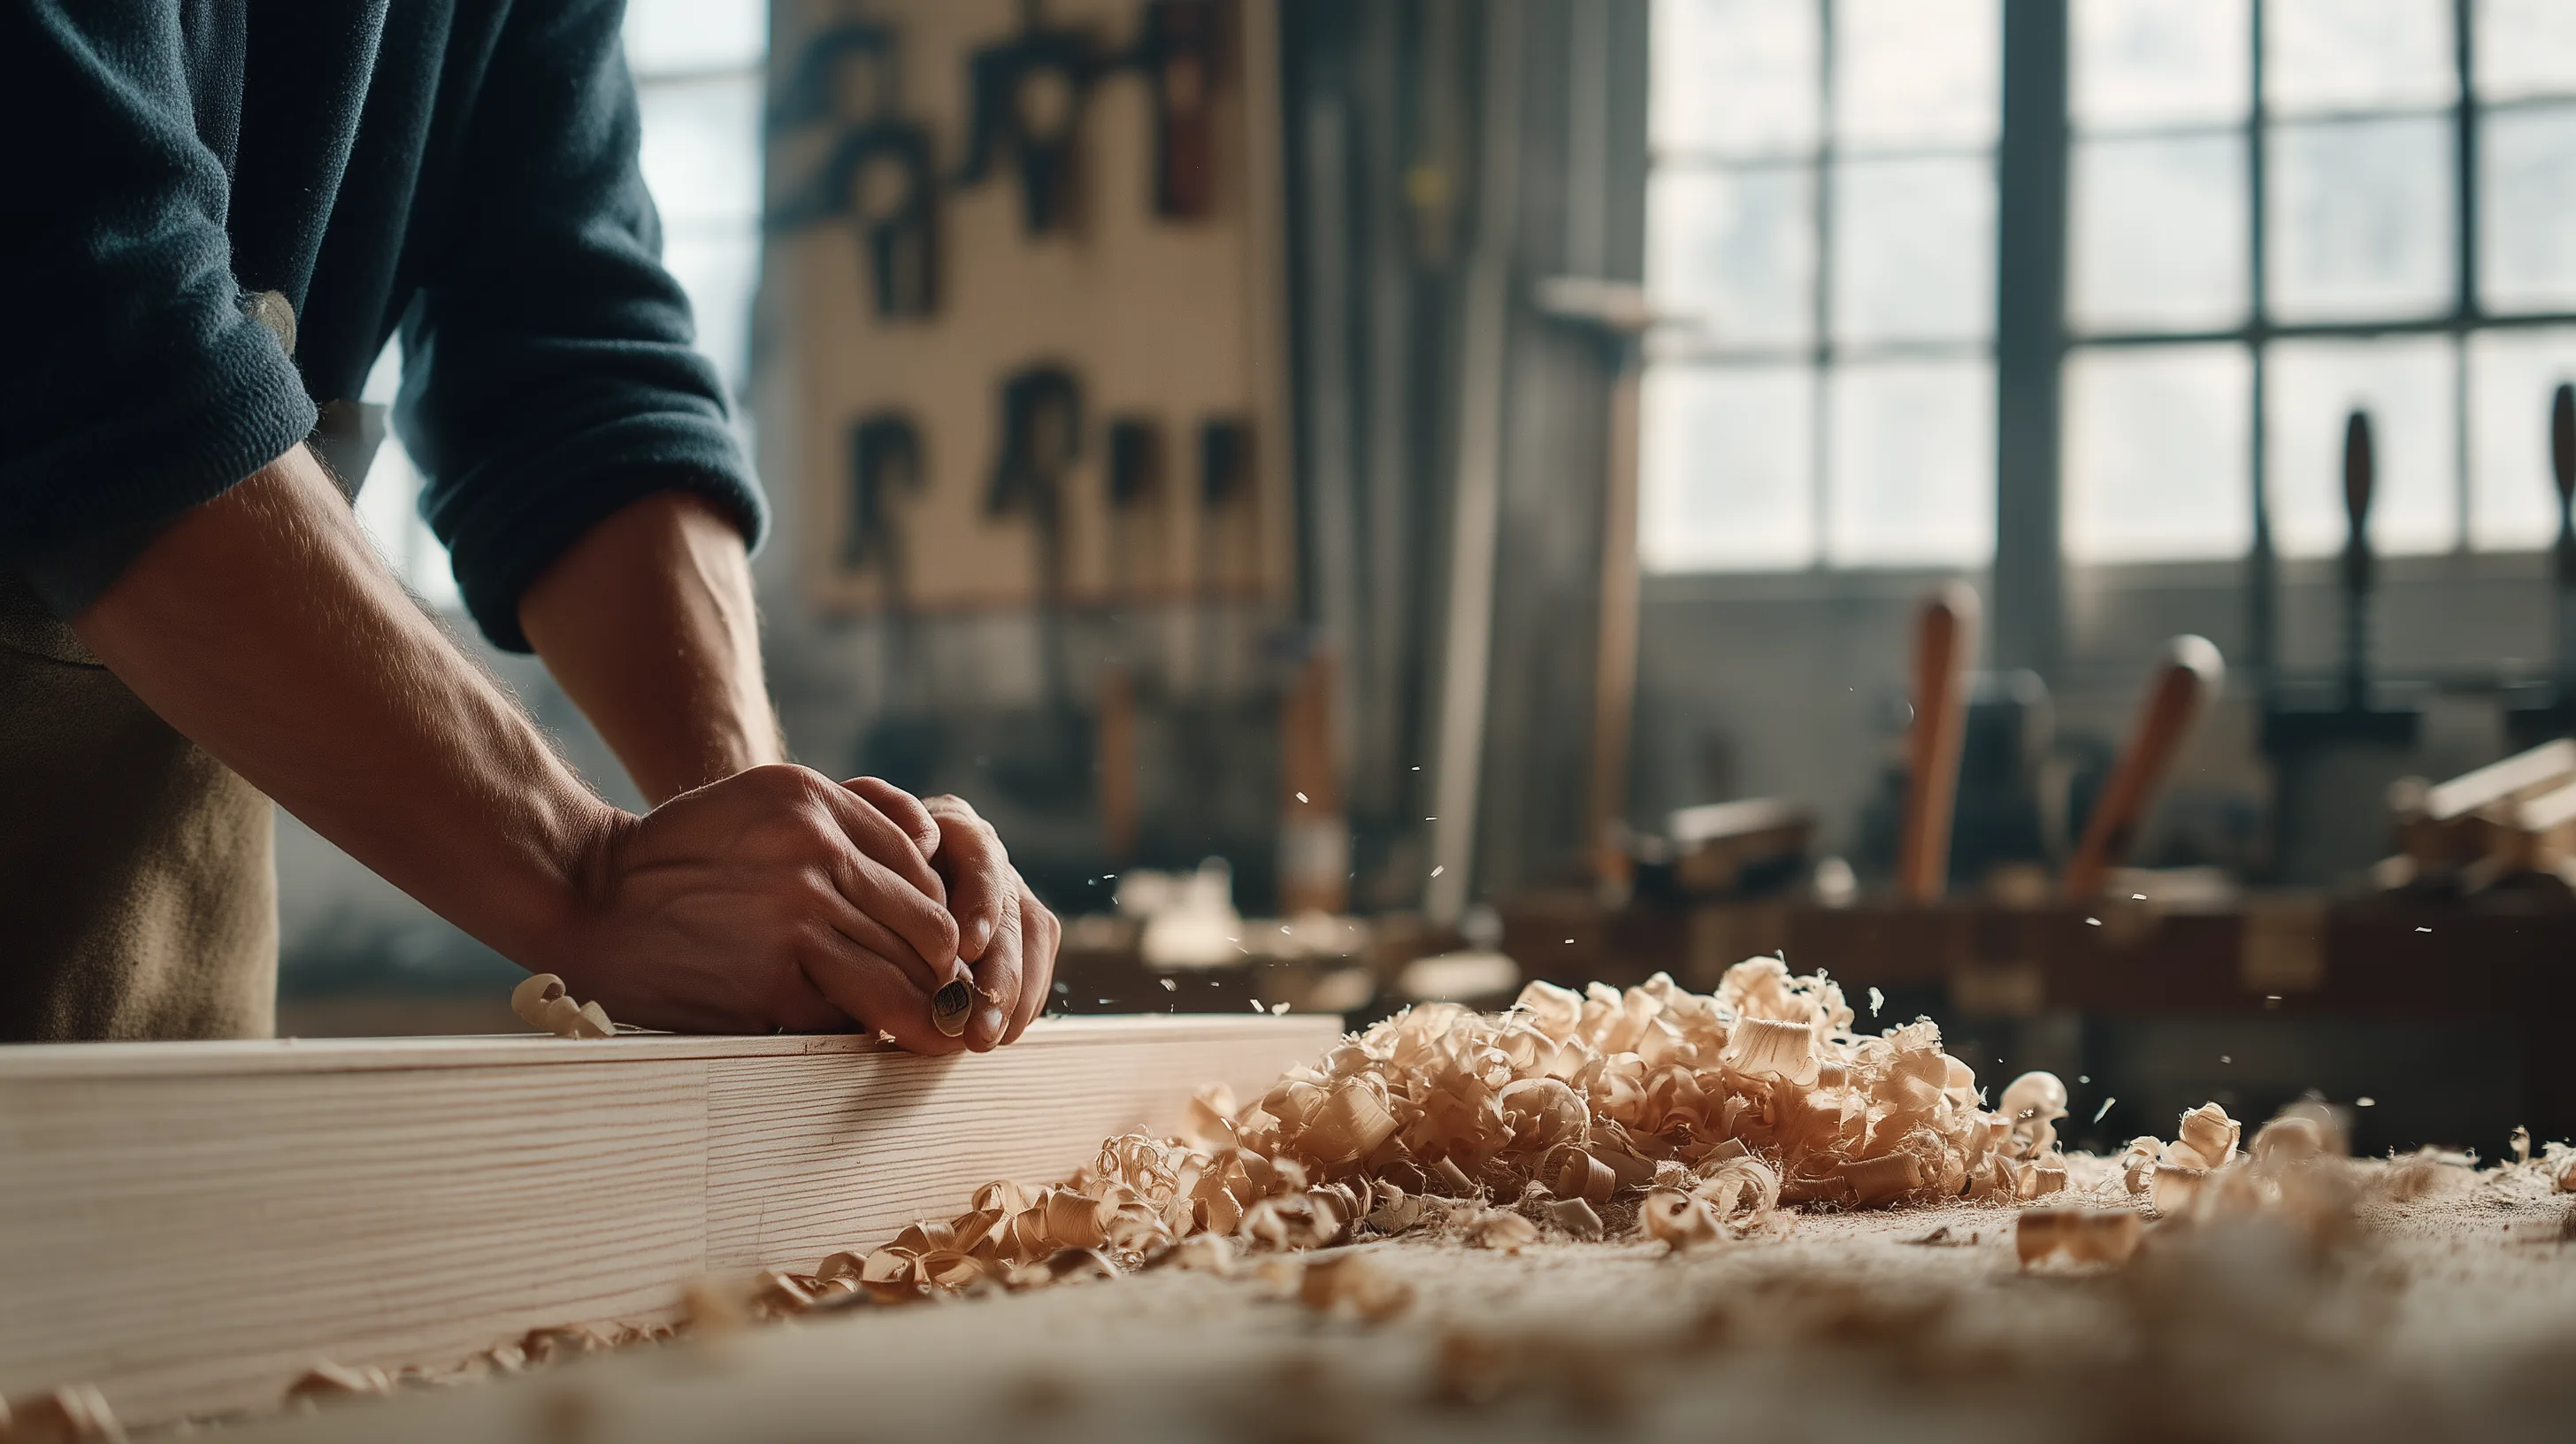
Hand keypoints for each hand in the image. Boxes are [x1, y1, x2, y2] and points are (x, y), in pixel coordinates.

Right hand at [552, 764, 967, 1048]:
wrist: (589, 898)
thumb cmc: (685, 856)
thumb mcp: (766, 800)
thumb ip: (852, 817)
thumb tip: (935, 850)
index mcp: (816, 803)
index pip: (925, 871)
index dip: (944, 921)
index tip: (948, 954)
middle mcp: (816, 853)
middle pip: (929, 930)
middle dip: (948, 977)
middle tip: (959, 1008)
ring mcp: (797, 919)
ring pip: (904, 979)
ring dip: (926, 1016)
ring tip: (936, 1036)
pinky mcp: (773, 983)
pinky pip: (849, 1016)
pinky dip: (860, 1031)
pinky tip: (859, 1038)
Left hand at [844, 784, 1058, 1050]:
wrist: (848, 885)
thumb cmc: (840, 871)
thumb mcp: (847, 848)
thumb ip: (881, 844)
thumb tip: (923, 845)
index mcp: (952, 826)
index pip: (980, 857)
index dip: (981, 902)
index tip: (969, 945)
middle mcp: (988, 858)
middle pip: (1011, 908)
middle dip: (1000, 970)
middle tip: (976, 1020)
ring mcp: (1007, 895)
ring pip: (1031, 938)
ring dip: (1014, 993)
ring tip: (986, 1037)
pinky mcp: (1016, 933)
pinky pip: (1035, 964)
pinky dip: (1021, 1001)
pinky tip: (999, 1031)